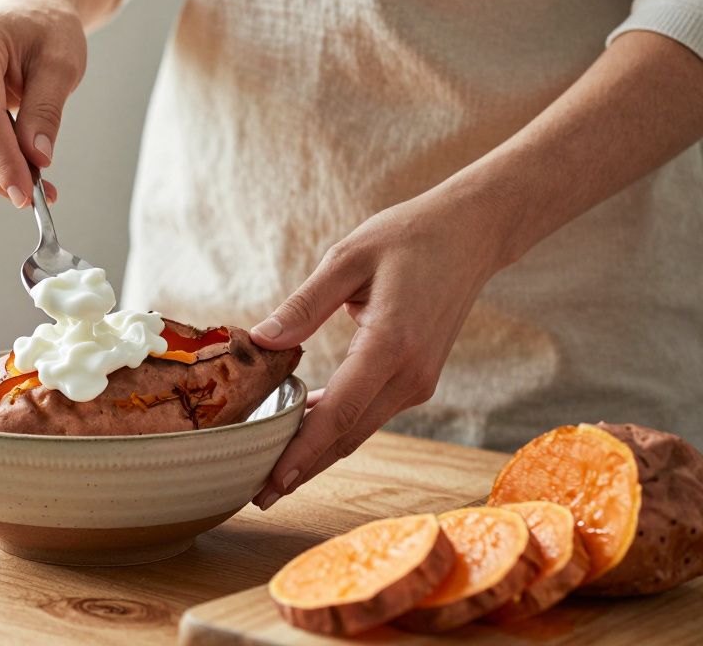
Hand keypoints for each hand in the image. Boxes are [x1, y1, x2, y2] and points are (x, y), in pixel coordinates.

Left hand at [248, 185, 514, 507]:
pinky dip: (337, 429)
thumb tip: (261, 341)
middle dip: (303, 468)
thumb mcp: (348, 258)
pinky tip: (303, 435)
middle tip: (259, 495)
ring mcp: (418, 381)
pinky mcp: (416, 379)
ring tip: (273, 476)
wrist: (470, 234)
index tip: (272, 480)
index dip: (304, 450)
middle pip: (348, 435)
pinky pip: (369, 413)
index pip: (341, 412)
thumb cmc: (407, 238)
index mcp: (392, 344)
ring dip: (318, 454)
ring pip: (359, 429)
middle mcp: (410, 374)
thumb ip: (305, 304)